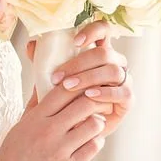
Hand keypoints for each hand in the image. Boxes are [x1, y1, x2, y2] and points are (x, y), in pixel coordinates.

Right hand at [0, 78, 112, 160]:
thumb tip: (42, 82)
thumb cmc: (11, 158)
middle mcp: (48, 131)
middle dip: (95, 101)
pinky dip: (97, 142)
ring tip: (95, 125)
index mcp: (36, 118)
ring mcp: (59, 151)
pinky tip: (91, 142)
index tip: (85, 86)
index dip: (79, 84)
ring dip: (98, 123)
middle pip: (85, 103)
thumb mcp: (19, 126)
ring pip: (94, 125)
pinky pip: (93, 147)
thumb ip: (34, 105)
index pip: (63, 90)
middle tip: (98, 104)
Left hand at [26, 20, 134, 138]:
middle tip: (58, 76)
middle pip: (104, 53)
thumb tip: (32, 44)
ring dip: (89, 77)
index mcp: (100, 51)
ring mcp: (124, 80)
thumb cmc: (66, 100)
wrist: (75, 130)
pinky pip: (122, 91)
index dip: (93, 31)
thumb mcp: (54, 80)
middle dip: (79, 63)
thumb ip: (44, 62)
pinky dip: (105, 92)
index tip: (75, 41)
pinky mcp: (128, 99)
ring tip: (69, 87)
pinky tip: (89, 96)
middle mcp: (115, 62)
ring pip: (112, 70)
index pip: (104, 30)